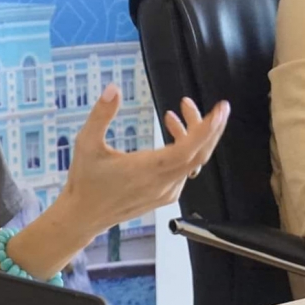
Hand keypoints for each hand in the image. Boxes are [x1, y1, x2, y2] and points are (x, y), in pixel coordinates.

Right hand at [56, 84, 229, 239]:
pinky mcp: (165, 195)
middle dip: (206, 127)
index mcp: (148, 170)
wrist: (84, 216)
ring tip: (174, 114)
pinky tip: (171, 134)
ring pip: (193, 161)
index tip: (220, 110)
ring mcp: (167, 191)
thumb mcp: (86, 143)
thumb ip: (101, 115)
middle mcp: (163, 183)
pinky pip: (185, 170)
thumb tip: (113, 89)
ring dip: (191, 136)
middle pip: (200, 154)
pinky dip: (184, 150)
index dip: (208, 129)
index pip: (189, 149)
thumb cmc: (85, 181)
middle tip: (205, 105)